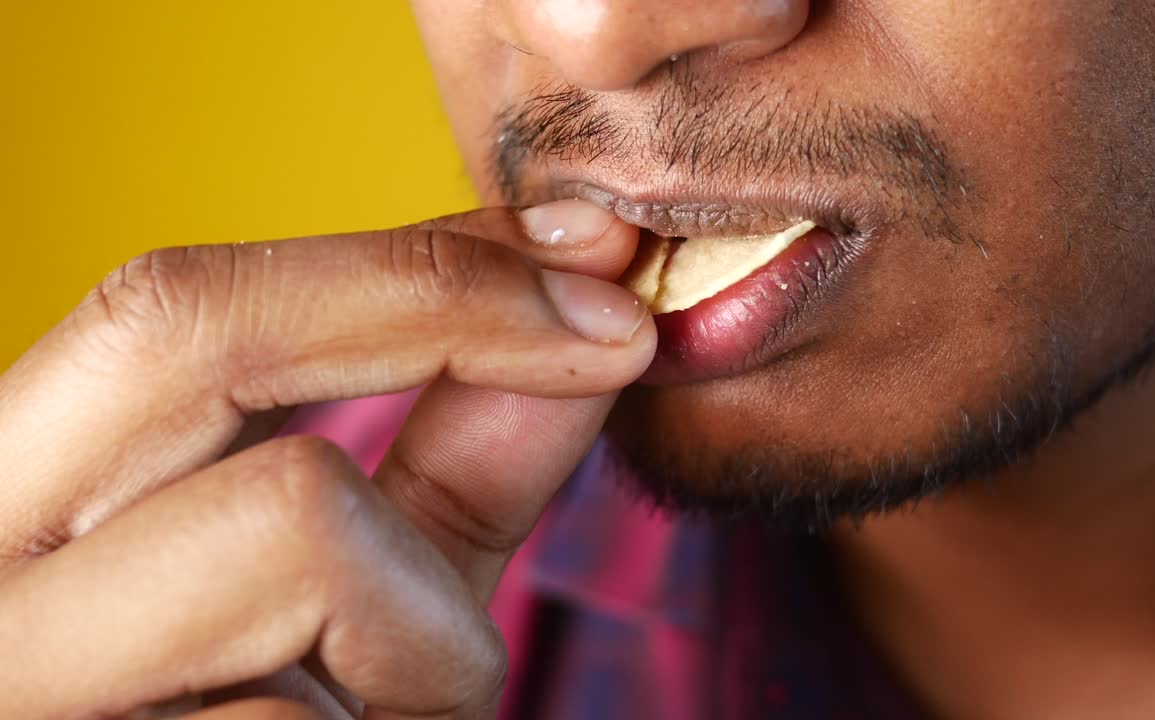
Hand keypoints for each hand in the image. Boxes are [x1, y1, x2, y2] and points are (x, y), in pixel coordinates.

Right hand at [0, 200, 654, 718]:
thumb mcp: (369, 599)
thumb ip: (453, 460)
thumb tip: (584, 314)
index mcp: (13, 511)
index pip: (179, 305)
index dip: (410, 256)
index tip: (592, 251)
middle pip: (192, 333)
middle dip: (441, 308)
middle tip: (613, 333)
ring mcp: (24, 695)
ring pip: (297, 532)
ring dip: (416, 636)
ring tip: (381, 718)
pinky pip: (315, 714)